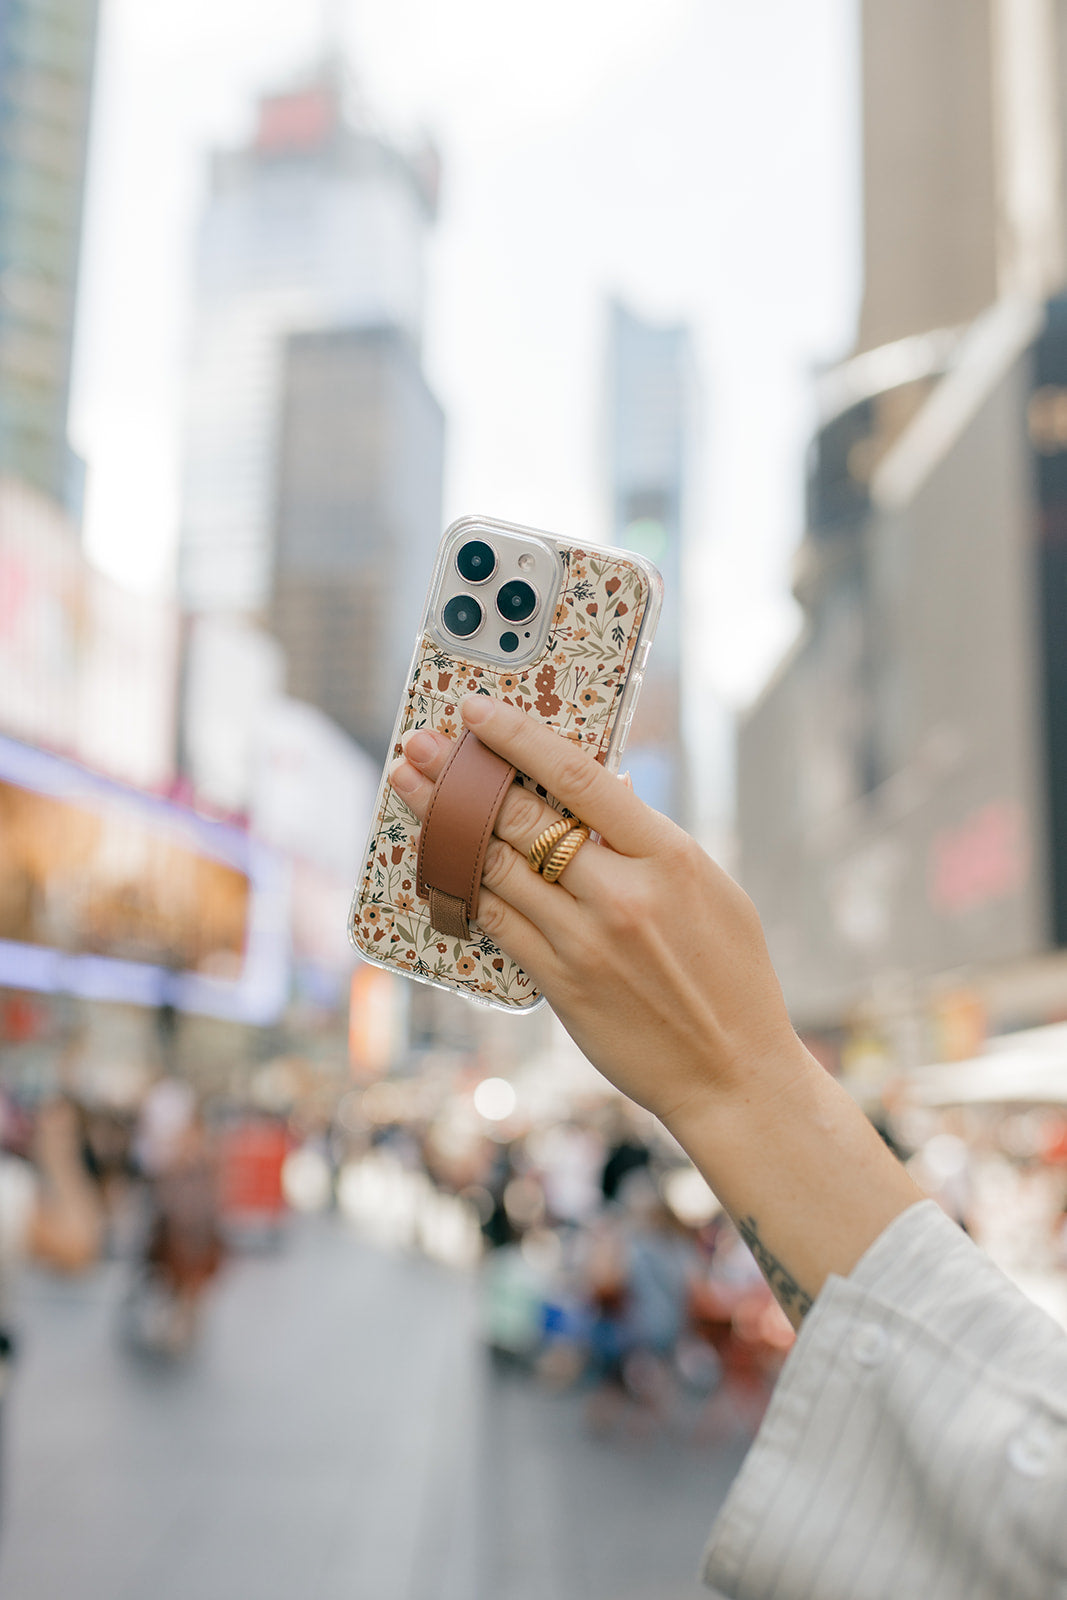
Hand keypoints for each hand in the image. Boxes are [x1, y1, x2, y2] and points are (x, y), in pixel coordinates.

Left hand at [388, 694, 807, 1124]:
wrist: (733, 1074)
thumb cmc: (731, 976)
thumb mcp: (712, 890)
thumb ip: (654, 842)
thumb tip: (604, 787)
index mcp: (670, 856)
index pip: (579, 777)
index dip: (518, 738)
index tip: (476, 712)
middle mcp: (623, 894)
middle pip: (521, 818)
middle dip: (460, 775)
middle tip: (418, 745)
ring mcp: (586, 942)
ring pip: (494, 867)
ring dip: (442, 823)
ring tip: (408, 789)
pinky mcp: (560, 984)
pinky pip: (495, 924)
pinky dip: (462, 889)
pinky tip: (436, 864)